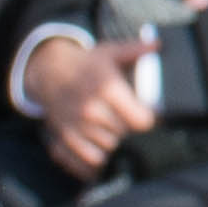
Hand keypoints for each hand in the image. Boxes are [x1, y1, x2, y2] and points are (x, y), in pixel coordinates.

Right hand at [26, 33, 141, 176]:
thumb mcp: (111, 52)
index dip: (147, 119)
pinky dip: (92, 160)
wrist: (49, 72)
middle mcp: (91, 110)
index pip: (140, 120)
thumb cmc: (86, 64)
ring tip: (107, 127)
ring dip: (110, 142)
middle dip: (126, 128)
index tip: (146, 115)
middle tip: (121, 117)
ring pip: (107, 149)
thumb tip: (158, 45)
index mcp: (107, 89)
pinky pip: (85, 161)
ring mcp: (75, 127)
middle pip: (124, 136)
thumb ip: (137, 50)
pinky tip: (96, 147)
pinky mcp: (63, 139)